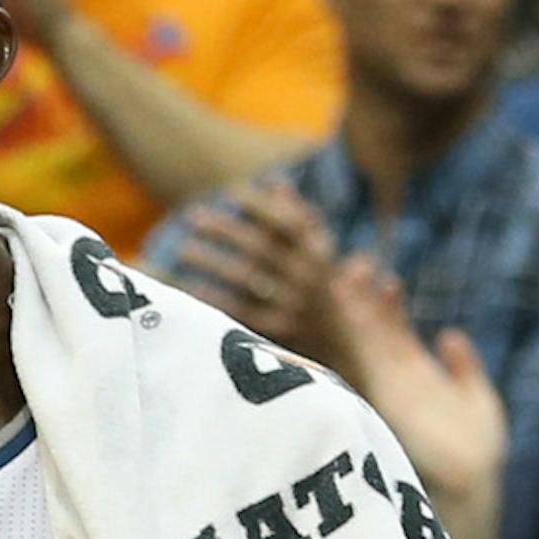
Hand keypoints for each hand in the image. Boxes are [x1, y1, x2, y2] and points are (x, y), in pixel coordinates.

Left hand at [167, 183, 342, 362]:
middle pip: (260, 247)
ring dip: (211, 261)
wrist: (354, 354)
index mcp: (320, 254)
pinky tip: (188, 289)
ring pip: (245, 277)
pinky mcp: (278, 336)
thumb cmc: (330, 297)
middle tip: (193, 218)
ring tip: (183, 249)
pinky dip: (212, 299)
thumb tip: (277, 183)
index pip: (288, 220)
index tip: (231, 191)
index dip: (260, 204)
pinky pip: (238, 313)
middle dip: (225, 230)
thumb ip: (303, 219)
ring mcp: (293, 308)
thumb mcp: (326, 256)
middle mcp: (308, 279)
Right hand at [332, 259, 507, 516]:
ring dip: (359, 311)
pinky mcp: (391, 397)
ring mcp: (394, 389)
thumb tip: (448, 334)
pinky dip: (364, 332)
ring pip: (372, 341)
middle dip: (366, 304)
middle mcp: (402, 382)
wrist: (473, 480)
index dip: (391, 310)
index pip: (400, 337)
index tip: (387, 280)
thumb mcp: (479, 399)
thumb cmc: (478, 451)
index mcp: (421, 380)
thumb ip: (464, 368)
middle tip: (354, 267)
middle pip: (379, 335)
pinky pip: (374, 356)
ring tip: (347, 277)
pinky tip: (356, 309)